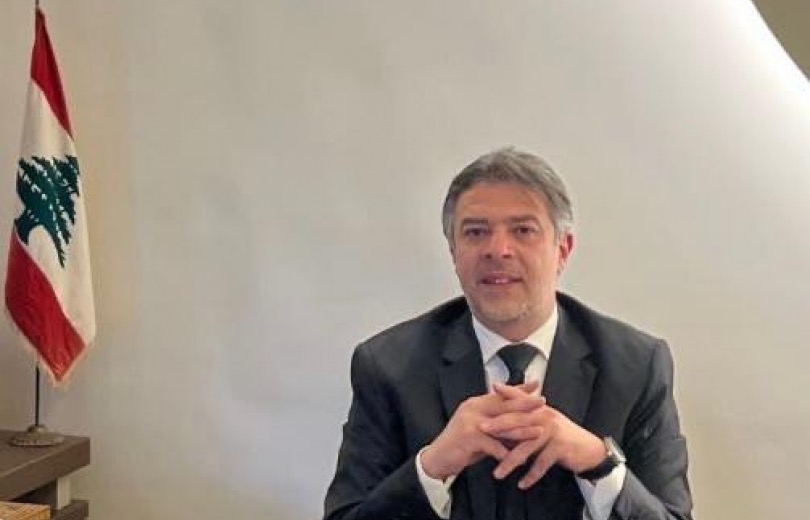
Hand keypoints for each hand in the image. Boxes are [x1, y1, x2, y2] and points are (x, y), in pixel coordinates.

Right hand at [421, 381, 542, 480]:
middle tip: (543, 402)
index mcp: (476, 404)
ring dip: (522, 429)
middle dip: (525, 404)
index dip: (518, 388)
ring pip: (501, 424)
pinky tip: (516, 457)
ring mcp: (469, 421)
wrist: (437, 458)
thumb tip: (519, 423)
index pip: (500, 394)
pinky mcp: (467, 436)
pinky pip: (491, 443)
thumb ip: (496, 424)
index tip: (536, 384)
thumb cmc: (461, 445)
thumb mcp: (480, 430)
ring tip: (539, 431)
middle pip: (503, 405)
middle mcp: (473, 408)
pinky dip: (504, 452)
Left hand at [480, 383, 605, 488]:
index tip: (488, 391)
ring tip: (498, 473)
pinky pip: (541, 463)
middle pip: (518, 421)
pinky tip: (522, 484)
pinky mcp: (560, 447)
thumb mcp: (545, 422)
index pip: (520, 399)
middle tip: (481, 431)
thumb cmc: (562, 436)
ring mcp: (553, 431)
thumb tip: (501, 418)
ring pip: (526, 446)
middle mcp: (546, 417)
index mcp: (540, 410)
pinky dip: (531, 475)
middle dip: (498, 426)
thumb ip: (526, 418)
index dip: (505, 394)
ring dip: (511, 461)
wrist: (589, 449)